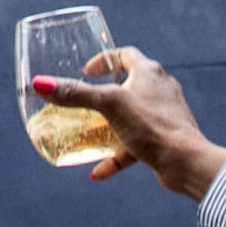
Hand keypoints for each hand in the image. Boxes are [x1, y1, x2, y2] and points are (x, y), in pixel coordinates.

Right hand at [31, 48, 225, 196]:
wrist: (185, 161)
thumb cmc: (151, 126)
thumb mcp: (108, 106)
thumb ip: (75, 94)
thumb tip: (39, 84)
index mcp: (149, 73)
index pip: (125, 55)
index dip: (104, 60)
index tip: (87, 71)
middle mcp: (160, 89)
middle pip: (129, 84)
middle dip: (106, 94)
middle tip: (86, 102)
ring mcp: (164, 115)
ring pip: (132, 116)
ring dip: (111, 125)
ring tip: (90, 134)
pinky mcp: (164, 139)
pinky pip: (136, 144)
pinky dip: (117, 155)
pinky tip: (98, 172)